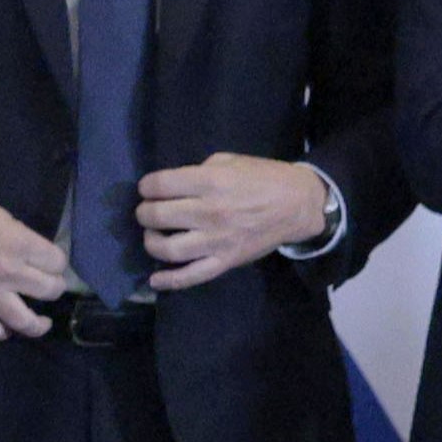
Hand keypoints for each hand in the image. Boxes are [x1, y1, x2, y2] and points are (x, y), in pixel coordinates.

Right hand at [0, 185, 78, 340]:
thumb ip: (19, 236)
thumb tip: (32, 252)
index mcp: (18, 243)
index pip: (56, 261)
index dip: (57, 260)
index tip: (52, 260)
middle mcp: (9, 272)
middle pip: (50, 290)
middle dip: (55, 286)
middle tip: (50, 283)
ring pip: (25, 321)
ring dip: (39, 323)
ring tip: (43, 321)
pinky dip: (2, 333)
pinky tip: (8, 328)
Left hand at [138, 156, 336, 282]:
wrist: (297, 205)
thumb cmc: (262, 177)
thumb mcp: (229, 161)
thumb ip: (198, 171)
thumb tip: (171, 186)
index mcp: (210, 182)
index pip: (160, 185)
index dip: (147, 186)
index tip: (148, 189)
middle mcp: (210, 212)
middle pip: (158, 216)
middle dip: (144, 213)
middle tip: (147, 211)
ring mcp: (217, 240)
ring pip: (168, 249)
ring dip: (151, 242)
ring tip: (154, 235)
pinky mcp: (226, 261)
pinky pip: (192, 276)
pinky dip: (170, 281)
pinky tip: (155, 279)